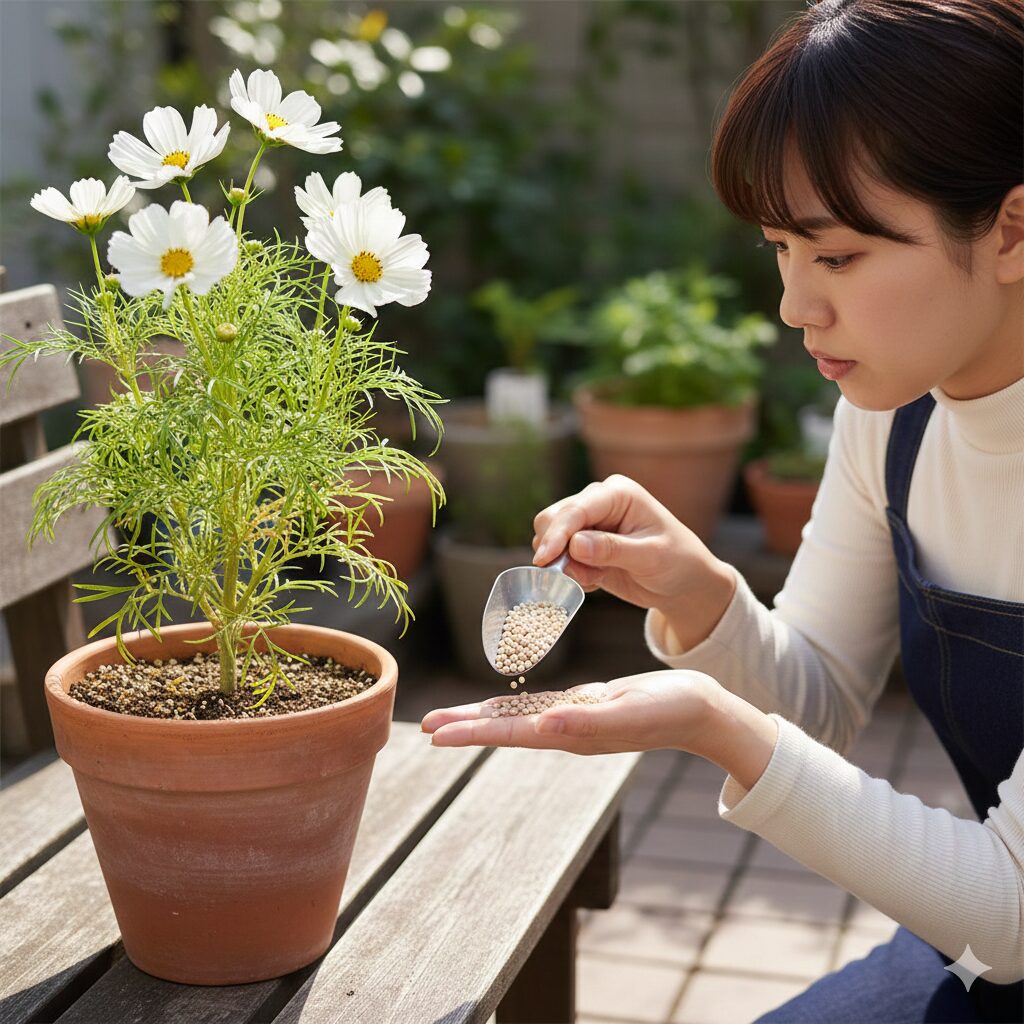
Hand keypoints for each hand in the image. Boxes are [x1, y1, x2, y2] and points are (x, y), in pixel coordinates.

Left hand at [421, 670, 721, 756]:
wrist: (702, 710)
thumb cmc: (672, 709)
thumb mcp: (631, 711)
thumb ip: (588, 721)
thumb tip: (542, 728)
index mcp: (573, 734)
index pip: (510, 733)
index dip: (471, 732)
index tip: (435, 734)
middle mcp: (568, 731)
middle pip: (505, 728)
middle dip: (465, 727)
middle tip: (425, 726)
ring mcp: (576, 721)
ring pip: (518, 719)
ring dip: (482, 718)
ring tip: (450, 718)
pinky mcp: (587, 707)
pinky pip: (539, 708)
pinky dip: (513, 707)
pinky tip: (501, 706)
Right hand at [531, 475, 735, 649]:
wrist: (684, 584)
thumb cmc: (678, 562)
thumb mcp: (650, 557)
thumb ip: (612, 550)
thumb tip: (575, 544)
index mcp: (617, 493)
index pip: (575, 509)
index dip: (557, 534)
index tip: (544, 560)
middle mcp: (598, 502)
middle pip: (552, 519)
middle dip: (555, 549)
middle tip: (575, 576)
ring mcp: (588, 524)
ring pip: (549, 539)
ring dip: (564, 564)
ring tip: (595, 579)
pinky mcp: (583, 546)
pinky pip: (559, 559)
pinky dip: (570, 574)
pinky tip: (596, 581)